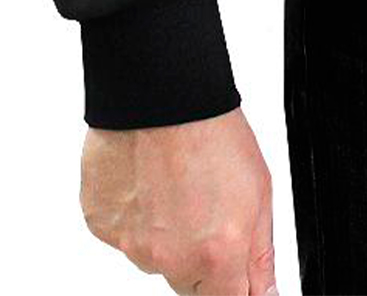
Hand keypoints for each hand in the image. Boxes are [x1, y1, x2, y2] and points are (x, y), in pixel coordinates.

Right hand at [80, 105, 276, 294]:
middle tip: (205, 208)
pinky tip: (147, 180)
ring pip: (154, 257)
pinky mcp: (101, 227)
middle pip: (189, 285)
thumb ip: (260, 254)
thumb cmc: (213, 131)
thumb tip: (264, 293)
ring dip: (166, 234)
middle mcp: (171, 260)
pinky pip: (123, 234)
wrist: (161, 91)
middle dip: (201, 261)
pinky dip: (136, 215)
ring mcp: (131, 246)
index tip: (232, 269)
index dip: (233, 286)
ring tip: (174, 183)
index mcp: (216, 256)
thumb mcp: (259, 191)